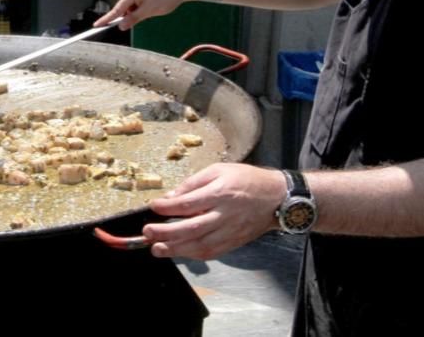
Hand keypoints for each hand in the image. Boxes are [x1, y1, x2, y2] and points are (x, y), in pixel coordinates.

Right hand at [93, 0, 186, 30]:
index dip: (107, 18)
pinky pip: (137, 8)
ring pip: (131, 10)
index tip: (96, 25)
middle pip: (123, 10)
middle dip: (126, 18)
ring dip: (135, 16)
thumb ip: (133, 18)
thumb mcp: (148, 11)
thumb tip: (121, 26)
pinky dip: (140, 14)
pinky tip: (149, 14)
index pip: (117, 9)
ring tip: (149, 14)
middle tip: (129, 25)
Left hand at [142, 163, 283, 259]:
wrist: (276, 197)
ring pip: (200, 245)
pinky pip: (211, 252)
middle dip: (166, 233)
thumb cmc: (246, 180)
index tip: (153, 206)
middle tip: (148, 233)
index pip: (188, 203)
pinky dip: (193, 254)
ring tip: (157, 248)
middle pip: (191, 228)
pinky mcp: (233, 242)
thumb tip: (171, 196)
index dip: (167, 207)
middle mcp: (224, 215)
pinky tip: (179, 252)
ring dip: (176, 249)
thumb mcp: (218, 170)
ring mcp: (230, 231)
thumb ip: (193, 183)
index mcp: (220, 193)